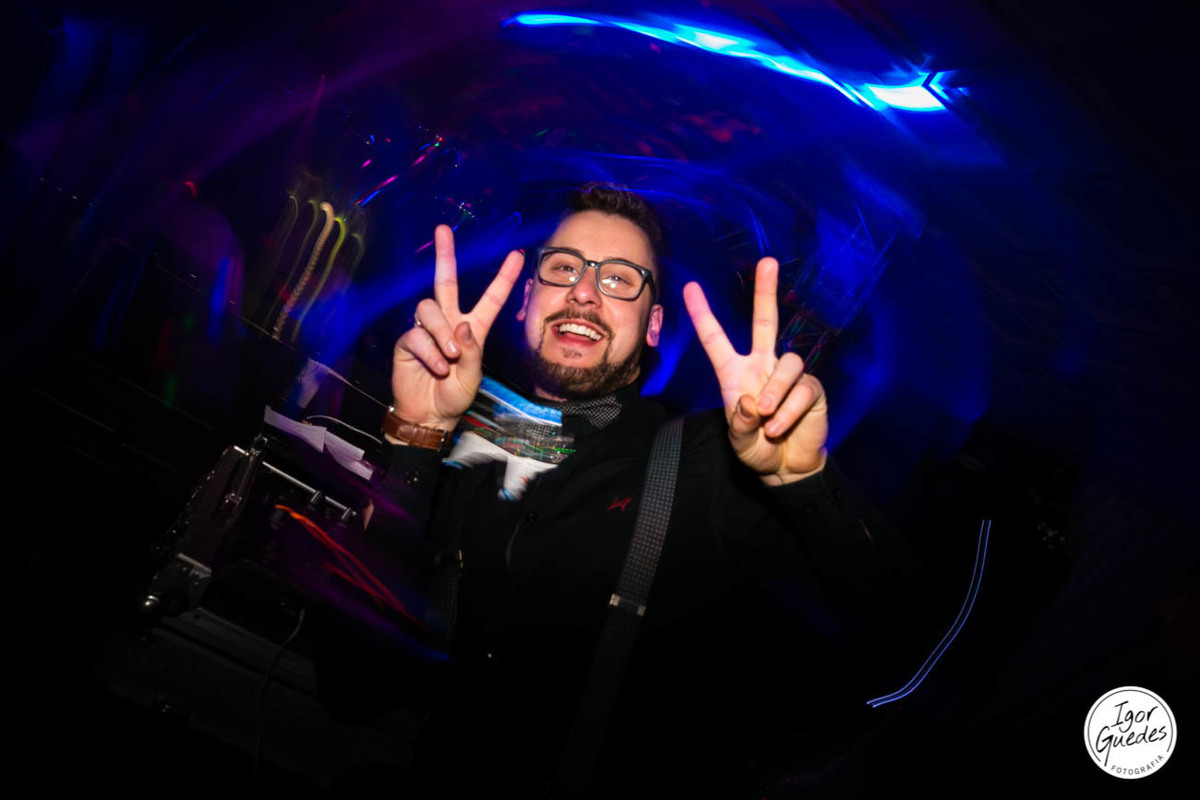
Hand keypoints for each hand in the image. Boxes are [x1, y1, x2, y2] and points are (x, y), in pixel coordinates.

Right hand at [391, 225, 523, 433]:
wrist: (430, 414)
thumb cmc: (455, 394)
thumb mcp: (474, 376)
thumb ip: (472, 350)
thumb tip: (462, 323)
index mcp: (473, 328)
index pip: (491, 298)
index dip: (504, 277)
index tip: (517, 254)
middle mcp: (449, 322)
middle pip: (446, 282)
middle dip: (444, 255)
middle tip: (443, 230)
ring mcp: (426, 330)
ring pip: (429, 309)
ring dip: (442, 334)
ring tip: (450, 359)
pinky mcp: (408, 340)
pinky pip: (417, 335)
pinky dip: (430, 353)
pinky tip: (437, 367)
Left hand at [683, 257, 827, 484]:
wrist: (787, 467)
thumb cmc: (757, 449)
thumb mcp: (739, 441)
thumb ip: (738, 423)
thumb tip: (749, 401)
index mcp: (735, 374)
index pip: (716, 340)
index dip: (703, 314)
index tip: (689, 288)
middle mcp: (762, 366)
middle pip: (766, 322)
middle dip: (766, 292)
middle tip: (768, 261)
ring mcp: (788, 376)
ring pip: (788, 363)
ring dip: (775, 392)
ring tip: (767, 419)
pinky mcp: (811, 389)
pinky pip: (803, 389)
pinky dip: (789, 409)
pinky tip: (780, 426)